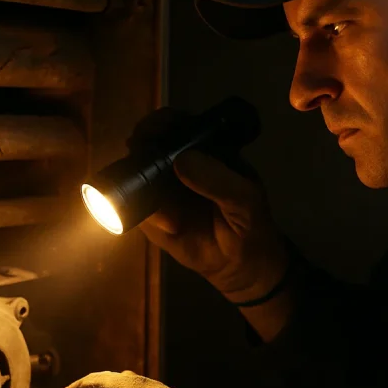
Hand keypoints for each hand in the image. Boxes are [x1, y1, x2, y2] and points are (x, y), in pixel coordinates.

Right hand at [128, 108, 289, 301]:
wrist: (241, 265)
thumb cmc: (249, 222)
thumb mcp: (244, 198)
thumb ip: (218, 180)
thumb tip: (182, 160)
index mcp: (204, 150)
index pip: (179, 125)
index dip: (165, 122)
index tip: (157, 128)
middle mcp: (177, 164)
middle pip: (150, 143)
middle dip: (142, 144)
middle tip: (142, 152)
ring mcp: (161, 189)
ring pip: (137, 174)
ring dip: (138, 180)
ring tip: (164, 202)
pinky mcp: (151, 216)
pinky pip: (138, 207)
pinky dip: (148, 213)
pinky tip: (173, 226)